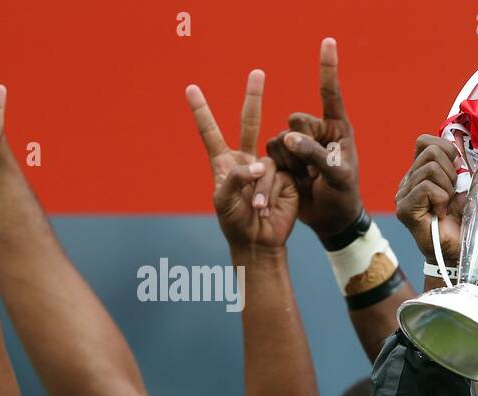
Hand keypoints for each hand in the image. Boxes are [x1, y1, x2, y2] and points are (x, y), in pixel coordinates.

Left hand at [186, 73, 297, 246]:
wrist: (259, 241)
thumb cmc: (235, 222)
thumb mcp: (224, 199)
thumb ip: (236, 176)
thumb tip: (261, 163)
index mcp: (224, 162)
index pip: (210, 132)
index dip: (201, 110)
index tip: (190, 88)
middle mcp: (247, 160)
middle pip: (249, 122)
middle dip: (254, 97)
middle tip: (258, 72)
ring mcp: (269, 168)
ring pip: (267, 163)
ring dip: (262, 187)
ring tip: (258, 207)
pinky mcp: (288, 179)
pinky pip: (281, 176)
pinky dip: (273, 191)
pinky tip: (268, 207)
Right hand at [265, 38, 363, 239]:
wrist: (331, 219)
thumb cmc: (343, 195)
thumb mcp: (338, 176)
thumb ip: (316, 154)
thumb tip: (288, 137)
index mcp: (337, 129)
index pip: (331, 94)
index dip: (327, 68)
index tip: (328, 41)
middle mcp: (316, 131)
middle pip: (297, 120)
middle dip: (302, 144)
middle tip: (315, 168)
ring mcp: (298, 143)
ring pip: (280, 138)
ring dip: (291, 161)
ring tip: (307, 178)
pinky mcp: (282, 157)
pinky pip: (270, 152)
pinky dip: (280, 169)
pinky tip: (295, 182)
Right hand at [396, 134, 465, 262]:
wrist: (459, 252)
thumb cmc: (463, 222)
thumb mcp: (466, 187)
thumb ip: (462, 166)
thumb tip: (459, 141)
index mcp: (420, 173)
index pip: (425, 142)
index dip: (445, 149)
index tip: (457, 170)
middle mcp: (408, 181)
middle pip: (431, 151)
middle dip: (451, 172)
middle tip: (451, 195)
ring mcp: (403, 195)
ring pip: (430, 168)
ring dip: (447, 188)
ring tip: (446, 206)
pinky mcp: (404, 209)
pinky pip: (427, 187)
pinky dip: (441, 199)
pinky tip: (441, 214)